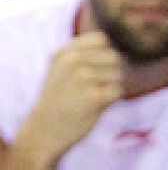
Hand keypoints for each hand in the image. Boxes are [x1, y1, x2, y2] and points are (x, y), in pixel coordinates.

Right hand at [17, 33, 123, 162]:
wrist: (45, 130)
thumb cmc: (59, 100)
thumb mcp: (62, 69)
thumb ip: (83, 53)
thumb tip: (113, 46)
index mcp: (64, 52)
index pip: (102, 39)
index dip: (104, 56)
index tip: (92, 71)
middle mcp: (72, 60)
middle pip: (114, 57)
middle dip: (111, 73)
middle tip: (93, 88)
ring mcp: (83, 77)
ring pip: (119, 75)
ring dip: (110, 88)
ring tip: (90, 97)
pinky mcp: (94, 96)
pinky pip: (118, 91)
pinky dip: (112, 100)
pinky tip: (95, 106)